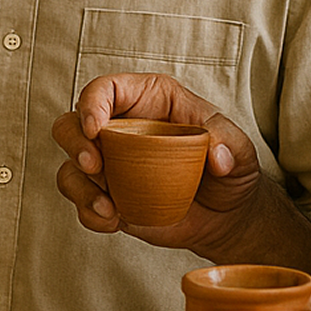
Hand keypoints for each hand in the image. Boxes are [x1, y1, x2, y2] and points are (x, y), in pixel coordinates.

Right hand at [51, 72, 262, 253]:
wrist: (228, 217)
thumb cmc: (230, 170)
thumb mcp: (240, 150)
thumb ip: (230, 144)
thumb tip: (217, 156)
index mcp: (148, 100)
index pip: (105, 89)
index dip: (91, 103)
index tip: (95, 127)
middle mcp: (120, 129)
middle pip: (71, 124)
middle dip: (74, 143)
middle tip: (94, 165)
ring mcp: (110, 165)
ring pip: (70, 166)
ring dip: (79, 186)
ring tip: (108, 206)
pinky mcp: (109, 196)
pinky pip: (82, 202)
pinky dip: (90, 213)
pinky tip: (114, 221)